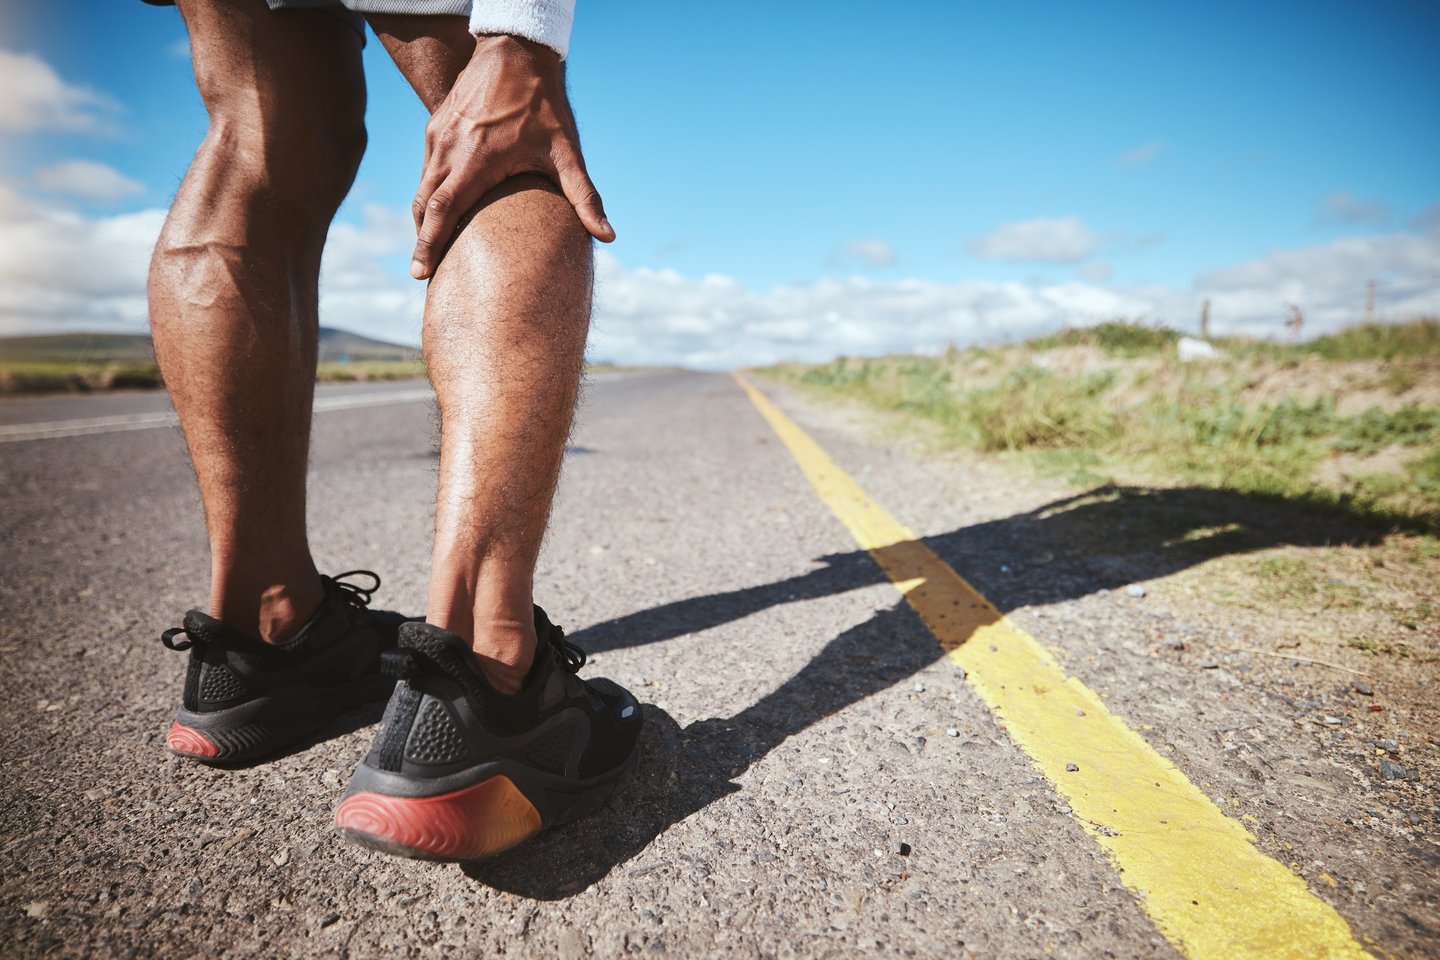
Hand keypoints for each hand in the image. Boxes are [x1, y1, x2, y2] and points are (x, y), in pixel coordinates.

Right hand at [409, 34, 612, 279]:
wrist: (517, 50)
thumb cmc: (544, 104)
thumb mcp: (567, 152)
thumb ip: (585, 196)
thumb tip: (608, 236)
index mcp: (475, 160)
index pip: (441, 211)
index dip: (429, 244)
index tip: (420, 272)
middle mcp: (449, 149)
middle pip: (423, 205)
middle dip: (422, 240)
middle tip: (422, 272)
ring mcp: (438, 136)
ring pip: (421, 186)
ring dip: (423, 218)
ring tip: (429, 246)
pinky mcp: (435, 126)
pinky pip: (426, 167)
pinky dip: (427, 192)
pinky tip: (438, 208)